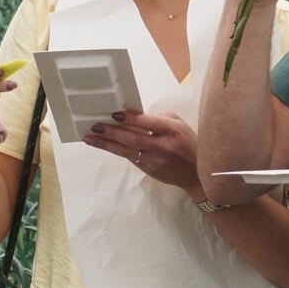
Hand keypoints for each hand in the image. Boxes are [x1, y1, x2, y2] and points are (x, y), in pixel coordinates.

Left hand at [83, 111, 199, 193]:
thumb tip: (135, 116)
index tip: (114, 114)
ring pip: (126, 151)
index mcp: (172, 130)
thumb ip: (159, 119)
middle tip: (95, 126)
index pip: (147, 122)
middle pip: (132, 137)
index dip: (129, 118)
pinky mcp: (149, 170)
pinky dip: (116, 151)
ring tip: (90, 138)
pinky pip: (130, 158)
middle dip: (111, 132)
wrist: (197, 173)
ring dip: (106, 144)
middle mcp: (163, 146)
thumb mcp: (180, 125)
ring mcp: (155, 160)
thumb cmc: (188, 144)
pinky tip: (104, 145)